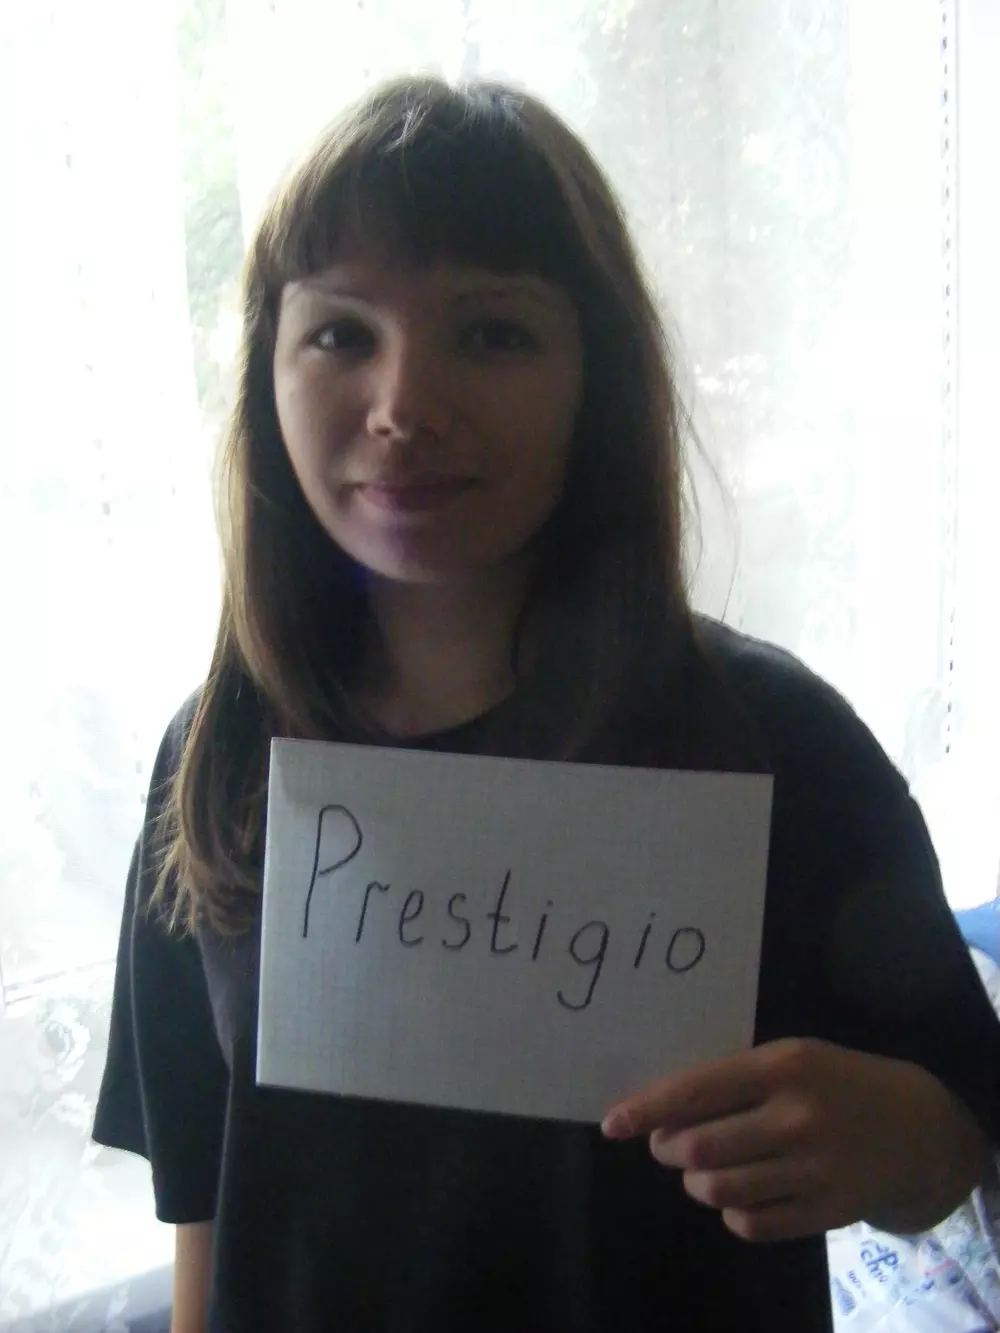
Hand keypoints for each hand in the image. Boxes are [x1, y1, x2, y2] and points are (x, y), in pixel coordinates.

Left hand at [601, 1038, 989, 1241]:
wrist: (915, 1125)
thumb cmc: (833, 1080)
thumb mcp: (789, 1056)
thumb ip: (731, 1077)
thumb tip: (657, 1105)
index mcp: (781, 1066)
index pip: (695, 1091)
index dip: (646, 1109)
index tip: (611, 1123)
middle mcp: (796, 1117)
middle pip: (697, 1149)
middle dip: (667, 1149)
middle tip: (668, 1144)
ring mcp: (815, 1168)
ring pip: (717, 1190)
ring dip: (696, 1181)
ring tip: (706, 1167)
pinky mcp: (828, 1211)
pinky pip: (751, 1224)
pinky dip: (732, 1211)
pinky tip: (744, 1190)